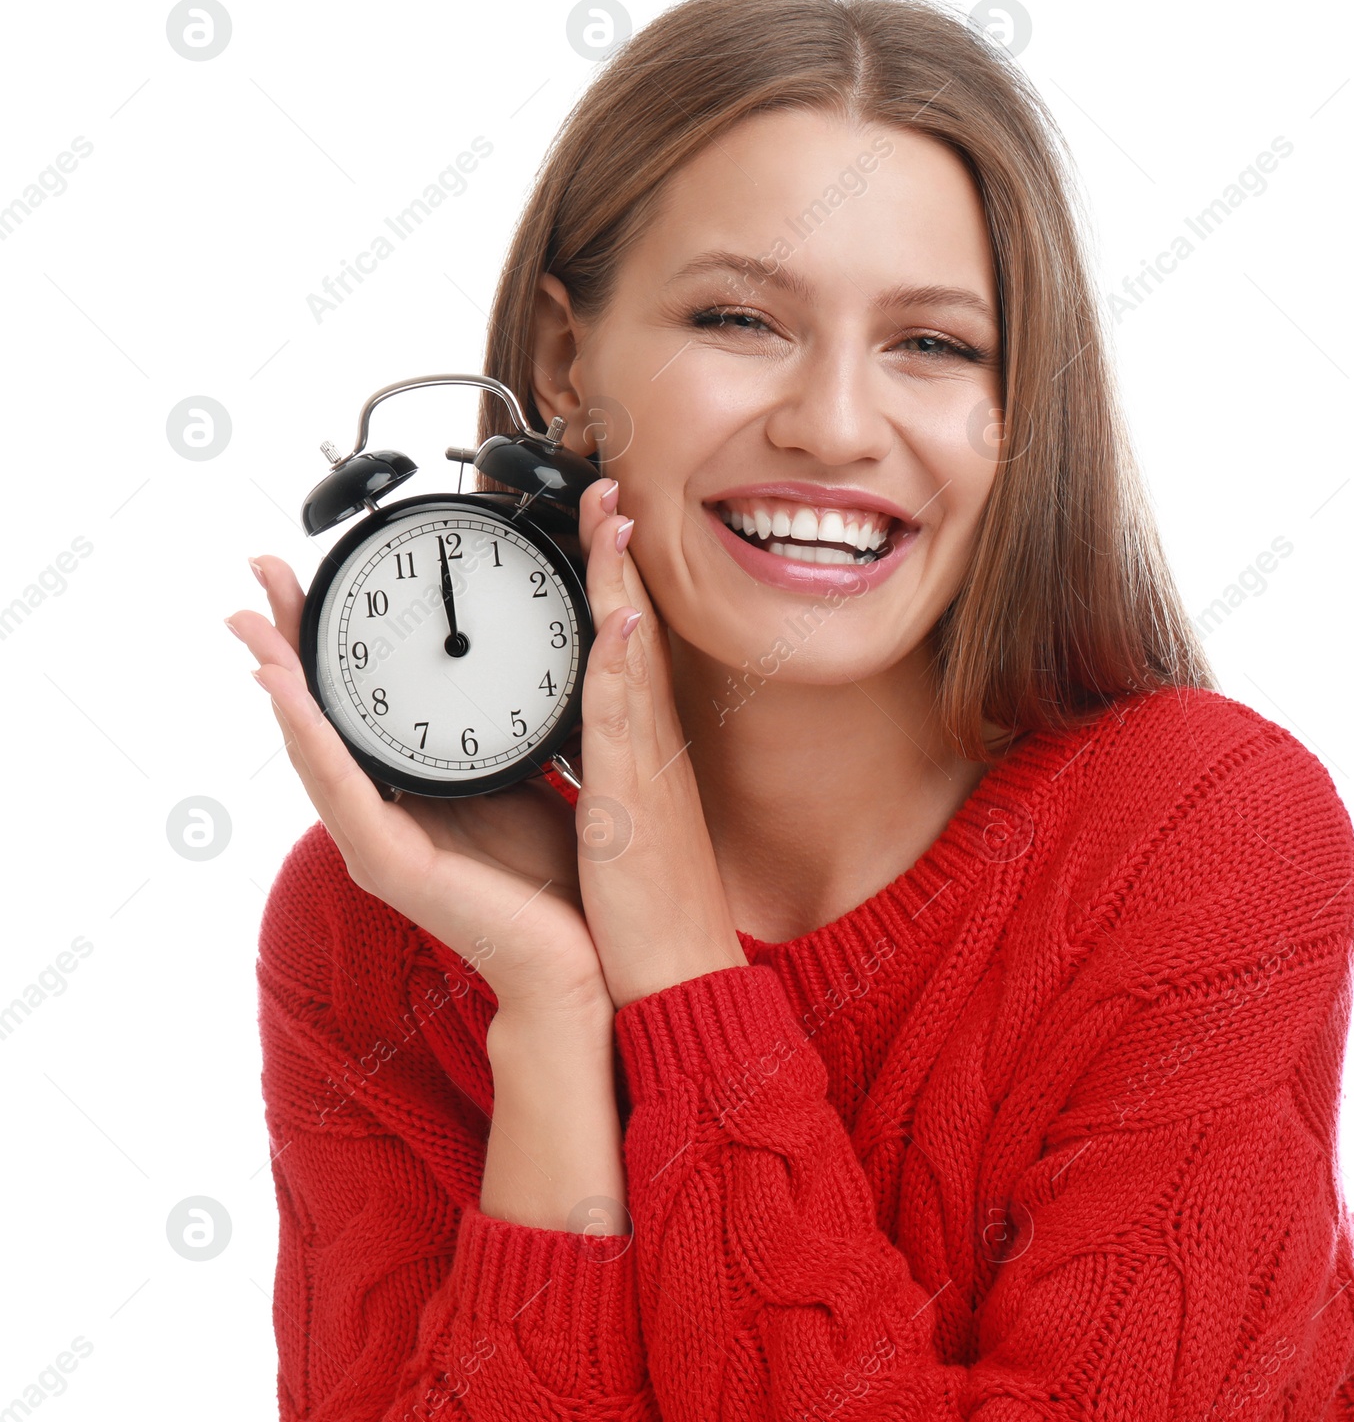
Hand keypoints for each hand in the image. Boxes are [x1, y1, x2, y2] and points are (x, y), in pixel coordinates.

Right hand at [226, 559, 606, 1021]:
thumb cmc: (554, 871)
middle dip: (285, 643)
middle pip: (316, 716)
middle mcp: (375, 815)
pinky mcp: (388, 865)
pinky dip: (311, 738)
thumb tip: (498, 663)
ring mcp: (373, 842)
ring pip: (312, 747)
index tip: (307, 575)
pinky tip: (288, 693)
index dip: (325, 641)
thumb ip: (494, 727)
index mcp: (405, 791)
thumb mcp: (522, 774)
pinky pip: (343, 790)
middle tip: (261, 572)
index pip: (350, 703)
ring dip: (281, 681)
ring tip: (255, 623)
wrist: (581, 954)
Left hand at [573, 477, 746, 1007]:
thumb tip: (577, 729)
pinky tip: (617, 621)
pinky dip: (622, 668)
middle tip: (605, 486)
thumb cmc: (643, 903)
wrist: (675, 968)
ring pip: (631, 656)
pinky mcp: (631, 801)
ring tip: (609, 517)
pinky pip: (624, 722)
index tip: (602, 519)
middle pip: (635, 627)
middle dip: (619, 554)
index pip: (625, 641)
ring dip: (620, 584)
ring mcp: (645, 766)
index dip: (615, 576)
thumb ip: (602, 763)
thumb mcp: (617, 816)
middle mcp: (649, 743)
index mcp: (639, 745)